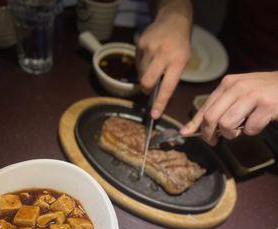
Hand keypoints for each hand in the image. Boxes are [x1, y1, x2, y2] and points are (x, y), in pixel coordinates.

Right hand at [137, 0, 191, 118]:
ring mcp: (151, 48)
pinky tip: (150, 57)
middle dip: (147, 89)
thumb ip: (171, 78)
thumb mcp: (182, 62)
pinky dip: (142, 65)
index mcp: (178, 61)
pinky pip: (137, 64)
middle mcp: (164, 54)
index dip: (160, 103)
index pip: (167, 87)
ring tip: (154, 65)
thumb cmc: (179, 46)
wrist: (173, 20)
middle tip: (150, 87)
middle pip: (147, 82)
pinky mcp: (141, 44)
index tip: (154, 115)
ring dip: (145, 75)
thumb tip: (157, 97)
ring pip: (141, 74)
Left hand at [180, 71, 277, 144]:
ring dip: (232, 134)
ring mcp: (252, 95)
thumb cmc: (264, 92)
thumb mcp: (240, 93)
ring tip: (241, 129)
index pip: (205, 107)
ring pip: (226, 124)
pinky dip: (252, 131)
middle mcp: (238, 87)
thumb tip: (192, 128)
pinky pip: (249, 129)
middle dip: (209, 134)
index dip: (194, 124)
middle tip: (214, 141)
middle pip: (211, 118)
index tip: (185, 133)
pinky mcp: (267, 106)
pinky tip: (259, 123)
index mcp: (228, 83)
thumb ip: (221, 107)